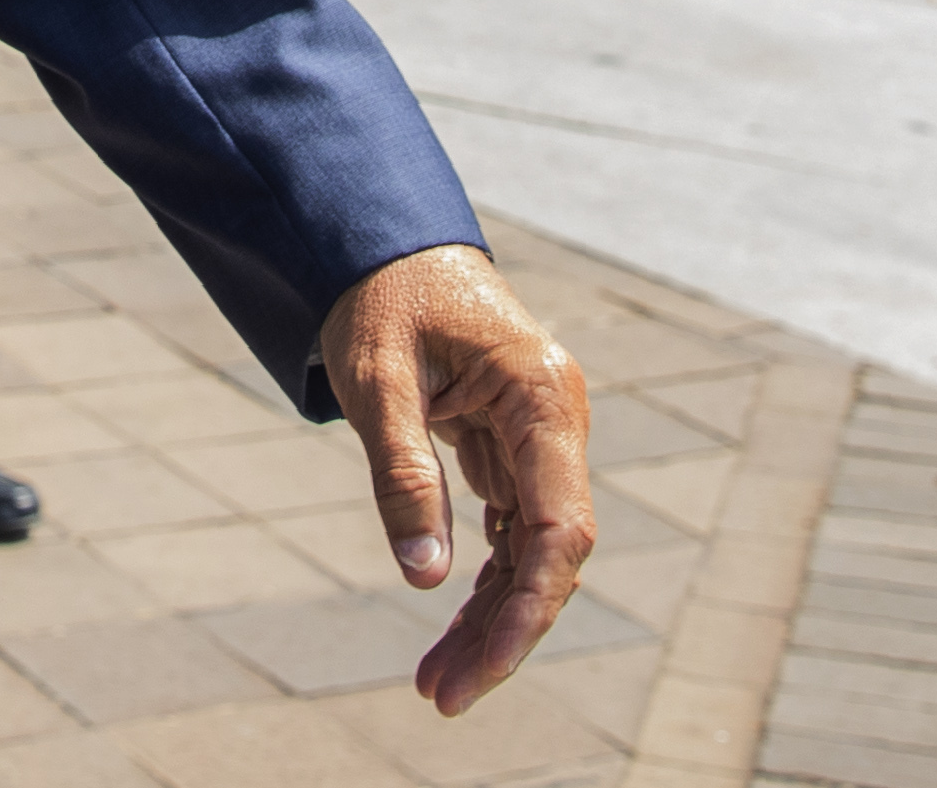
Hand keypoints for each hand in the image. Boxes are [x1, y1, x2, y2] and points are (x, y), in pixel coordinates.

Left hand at [317, 242, 593, 713]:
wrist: (381, 240)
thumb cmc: (377, 299)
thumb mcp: (377, 383)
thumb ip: (403, 475)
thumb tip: (426, 579)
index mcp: (540, 395)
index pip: (559, 529)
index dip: (529, 609)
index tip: (483, 668)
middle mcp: (556, 420)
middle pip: (550, 553)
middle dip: (504, 631)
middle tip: (443, 696)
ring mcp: (539, 435)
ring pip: (532, 551)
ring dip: (491, 618)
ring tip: (437, 685)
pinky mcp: (514, 446)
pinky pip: (511, 530)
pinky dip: (484, 582)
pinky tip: (451, 631)